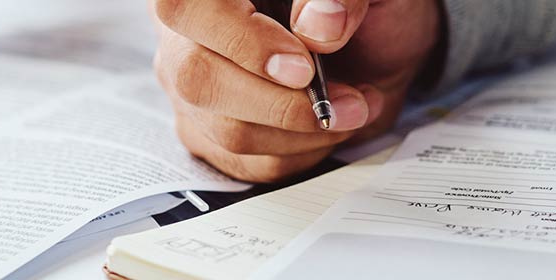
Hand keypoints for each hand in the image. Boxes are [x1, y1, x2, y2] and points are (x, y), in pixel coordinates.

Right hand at [152, 0, 439, 181]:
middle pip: (199, 79)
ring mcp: (194, 87)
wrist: (367, 45)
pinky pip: (245, 162)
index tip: (303, 67)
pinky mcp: (209, 132)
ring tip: (352, 109)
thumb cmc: (351, 10)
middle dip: (284, 104)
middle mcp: (188, 36)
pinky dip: (300, 153)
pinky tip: (328, 127)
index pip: (187, 9)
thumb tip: (318, 26)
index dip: (243, 42)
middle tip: (343, 100)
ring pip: (226, 130)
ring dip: (303, 132)